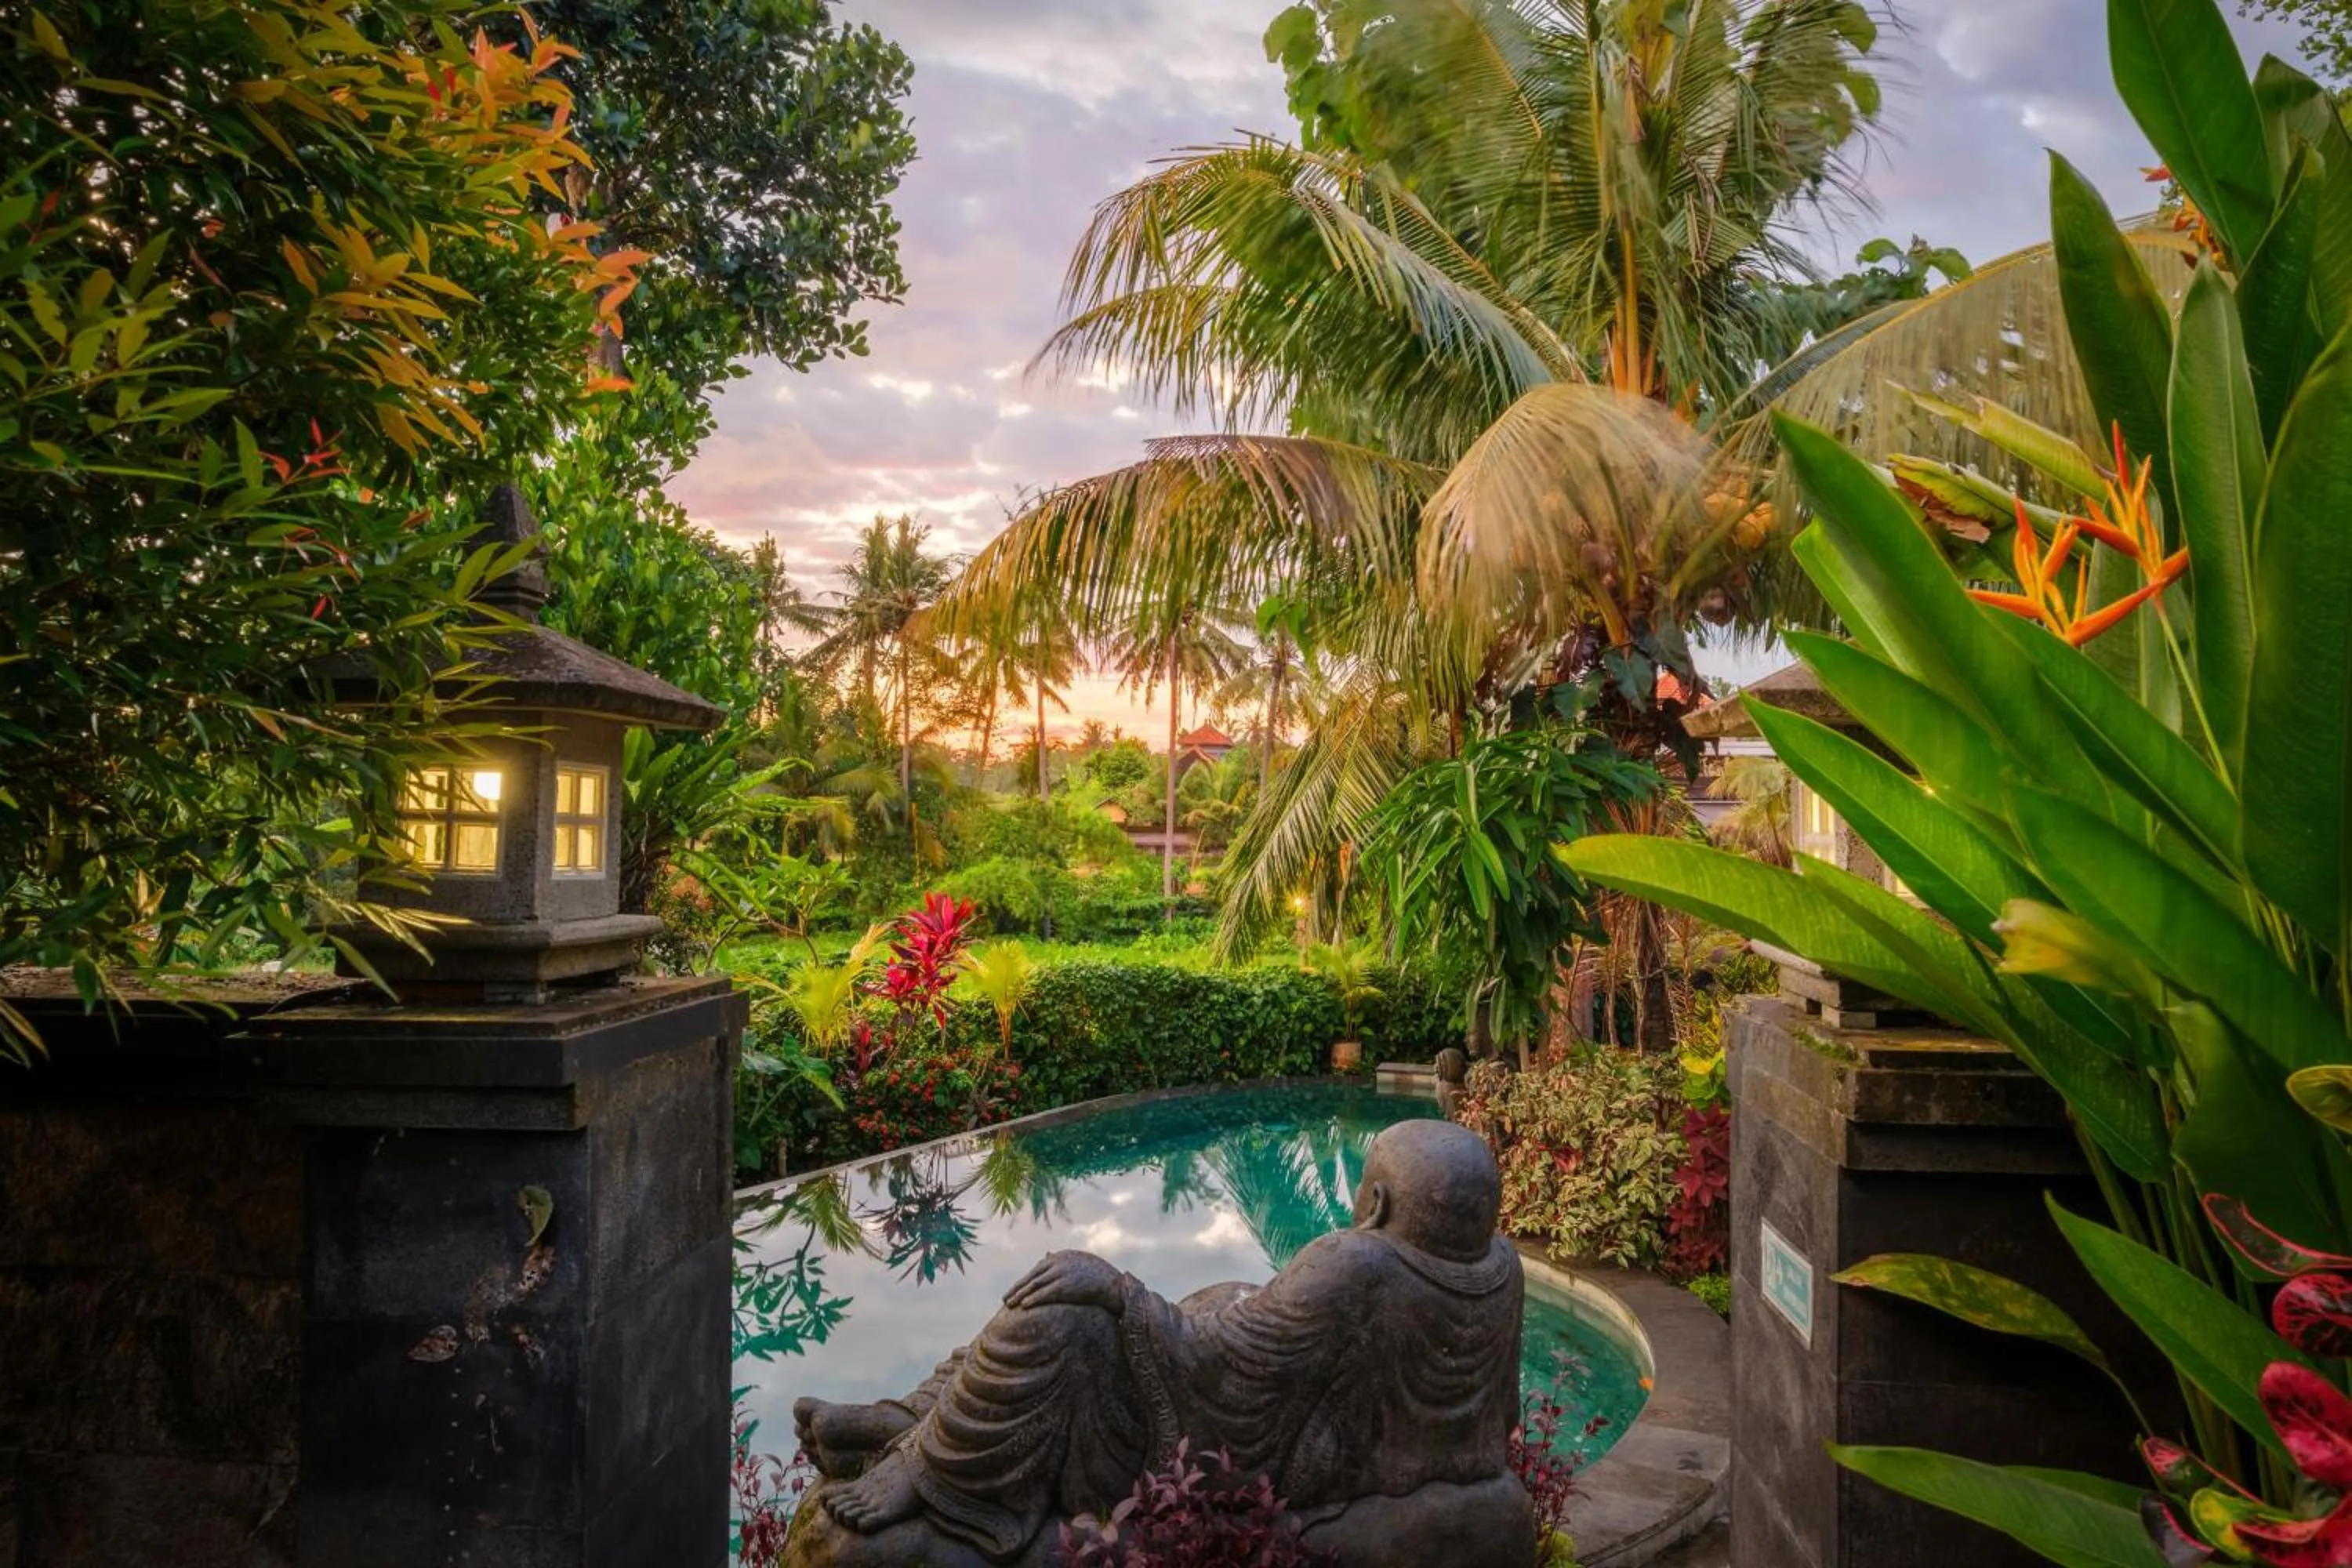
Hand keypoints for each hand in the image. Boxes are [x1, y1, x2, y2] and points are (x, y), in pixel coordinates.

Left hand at [1003, 1250, 1124, 1314]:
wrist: (1117, 1286)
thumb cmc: (1101, 1278)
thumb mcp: (1080, 1264)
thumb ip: (1062, 1261)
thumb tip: (1045, 1254)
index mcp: (1063, 1256)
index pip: (1038, 1268)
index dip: (1025, 1280)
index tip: (1014, 1290)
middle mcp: (1060, 1261)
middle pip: (1033, 1276)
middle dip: (1018, 1287)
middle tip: (1005, 1299)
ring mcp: (1062, 1272)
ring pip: (1035, 1285)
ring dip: (1020, 1295)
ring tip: (1009, 1305)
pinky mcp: (1066, 1285)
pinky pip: (1045, 1294)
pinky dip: (1033, 1299)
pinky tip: (1024, 1306)